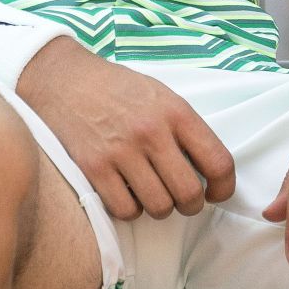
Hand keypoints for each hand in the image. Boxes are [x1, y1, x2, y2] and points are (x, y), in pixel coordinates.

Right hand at [17, 39, 234, 220]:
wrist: (64, 79)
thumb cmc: (117, 89)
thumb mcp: (160, 95)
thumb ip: (184, 129)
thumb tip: (208, 172)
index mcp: (176, 111)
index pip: (219, 162)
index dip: (224, 188)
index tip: (215, 193)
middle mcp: (151, 132)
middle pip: (189, 194)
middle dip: (190, 205)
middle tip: (181, 199)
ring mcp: (121, 151)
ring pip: (159, 207)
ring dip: (159, 207)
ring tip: (150, 192)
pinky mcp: (93, 167)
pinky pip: (125, 210)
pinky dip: (129, 209)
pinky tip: (125, 192)